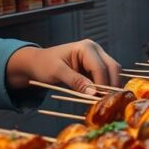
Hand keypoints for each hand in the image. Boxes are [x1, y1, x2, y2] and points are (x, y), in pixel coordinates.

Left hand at [6, 39, 121, 94]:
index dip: (102, 84)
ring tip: (103, 99)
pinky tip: (98, 95)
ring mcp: (97, 57)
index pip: (101, 68)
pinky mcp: (95, 66)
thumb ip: (76, 81)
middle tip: (107, 101)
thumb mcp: (57, 72)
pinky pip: (105, 76)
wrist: (35, 63)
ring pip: (112, 72)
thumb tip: (93, 93)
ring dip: (109, 85)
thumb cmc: (43, 64)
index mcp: (87, 48)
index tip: (100, 99)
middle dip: (111, 84)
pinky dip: (104, 86)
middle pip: (113, 67)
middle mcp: (95, 50)